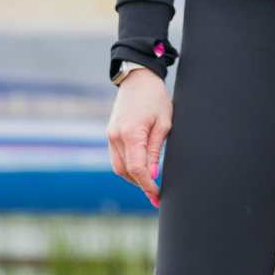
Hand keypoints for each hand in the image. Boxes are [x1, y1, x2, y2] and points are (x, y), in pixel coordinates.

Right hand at [106, 68, 170, 204]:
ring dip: (133, 177)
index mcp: (131, 134)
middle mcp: (116, 136)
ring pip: (119, 167)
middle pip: (126, 171)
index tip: (158, 195)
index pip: (137, 169)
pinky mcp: (110, 133)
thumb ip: (155, 150)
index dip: (147, 185)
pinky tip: (140, 169)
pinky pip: (117, 157)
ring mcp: (111, 135)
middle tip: (156, 195)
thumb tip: (152, 173)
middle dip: (141, 184)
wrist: (138, 79)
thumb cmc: (155, 98)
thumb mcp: (163, 124)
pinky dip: (128, 166)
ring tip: (149, 184)